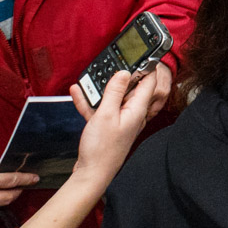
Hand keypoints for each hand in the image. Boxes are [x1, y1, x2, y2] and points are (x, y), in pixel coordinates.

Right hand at [66, 67, 162, 189]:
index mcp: (137, 109)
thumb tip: (125, 72)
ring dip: (102, 87)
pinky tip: (78, 92)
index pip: (149, 82)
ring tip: (91, 76)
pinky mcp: (108, 125)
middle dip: (122, 74)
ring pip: (113, 97)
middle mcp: (132, 113)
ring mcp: (120, 119)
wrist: (92, 174)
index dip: (147, 66)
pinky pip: (101, 108)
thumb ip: (115, 92)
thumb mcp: (106, 114)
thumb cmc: (102, 149)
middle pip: (132, 87)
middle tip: (114, 60)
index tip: (140, 53)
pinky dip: (91, 100)